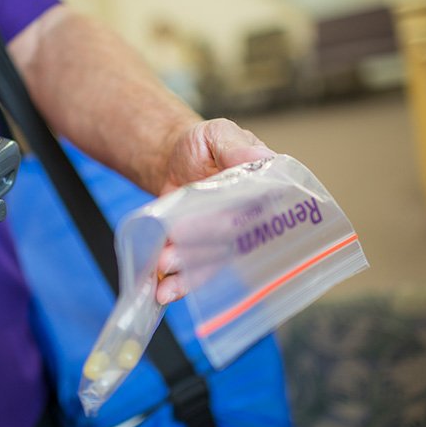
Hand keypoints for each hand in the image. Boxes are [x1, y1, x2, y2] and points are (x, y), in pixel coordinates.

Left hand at [154, 118, 276, 303]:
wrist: (174, 161)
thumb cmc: (202, 146)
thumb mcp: (217, 134)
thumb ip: (235, 146)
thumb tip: (261, 157)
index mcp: (262, 191)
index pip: (253, 212)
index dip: (230, 220)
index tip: (207, 224)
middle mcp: (250, 221)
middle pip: (230, 240)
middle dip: (200, 246)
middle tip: (173, 247)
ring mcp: (227, 241)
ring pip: (213, 261)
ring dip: (188, 269)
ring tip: (163, 265)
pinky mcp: (205, 255)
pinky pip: (199, 276)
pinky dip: (181, 285)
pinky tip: (164, 292)